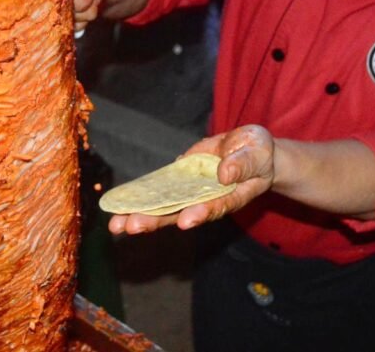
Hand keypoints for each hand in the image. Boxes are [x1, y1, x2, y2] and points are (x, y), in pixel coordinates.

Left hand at [108, 124, 275, 234]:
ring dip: (141, 214)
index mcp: (229, 196)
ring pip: (164, 205)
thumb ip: (242, 163)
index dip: (200, 213)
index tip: (185, 221)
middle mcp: (205, 198)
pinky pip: (159, 187)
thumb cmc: (258, 153)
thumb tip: (224, 172)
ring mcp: (190, 189)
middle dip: (155, 220)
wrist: (250, 149)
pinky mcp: (180, 177)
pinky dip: (141, 194)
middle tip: (132, 226)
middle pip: (179, 212)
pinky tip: (121, 202)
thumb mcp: (257, 153)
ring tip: (117, 224)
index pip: (214, 207)